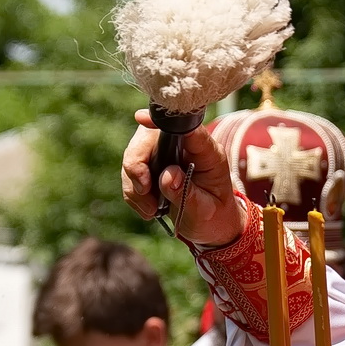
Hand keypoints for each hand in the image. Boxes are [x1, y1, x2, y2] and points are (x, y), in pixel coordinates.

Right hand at [121, 109, 245, 245]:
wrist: (211, 227)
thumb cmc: (214, 215)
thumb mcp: (205, 211)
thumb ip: (187, 194)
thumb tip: (167, 177)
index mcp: (206, 153)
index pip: (186, 127)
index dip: (163, 120)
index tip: (141, 118)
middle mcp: (184, 147)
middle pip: (148, 137)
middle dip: (137, 163)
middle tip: (144, 190)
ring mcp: (166, 155)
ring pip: (134, 156)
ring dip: (135, 186)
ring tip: (152, 210)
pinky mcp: (151, 167)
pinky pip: (130, 173)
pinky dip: (133, 194)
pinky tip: (149, 209)